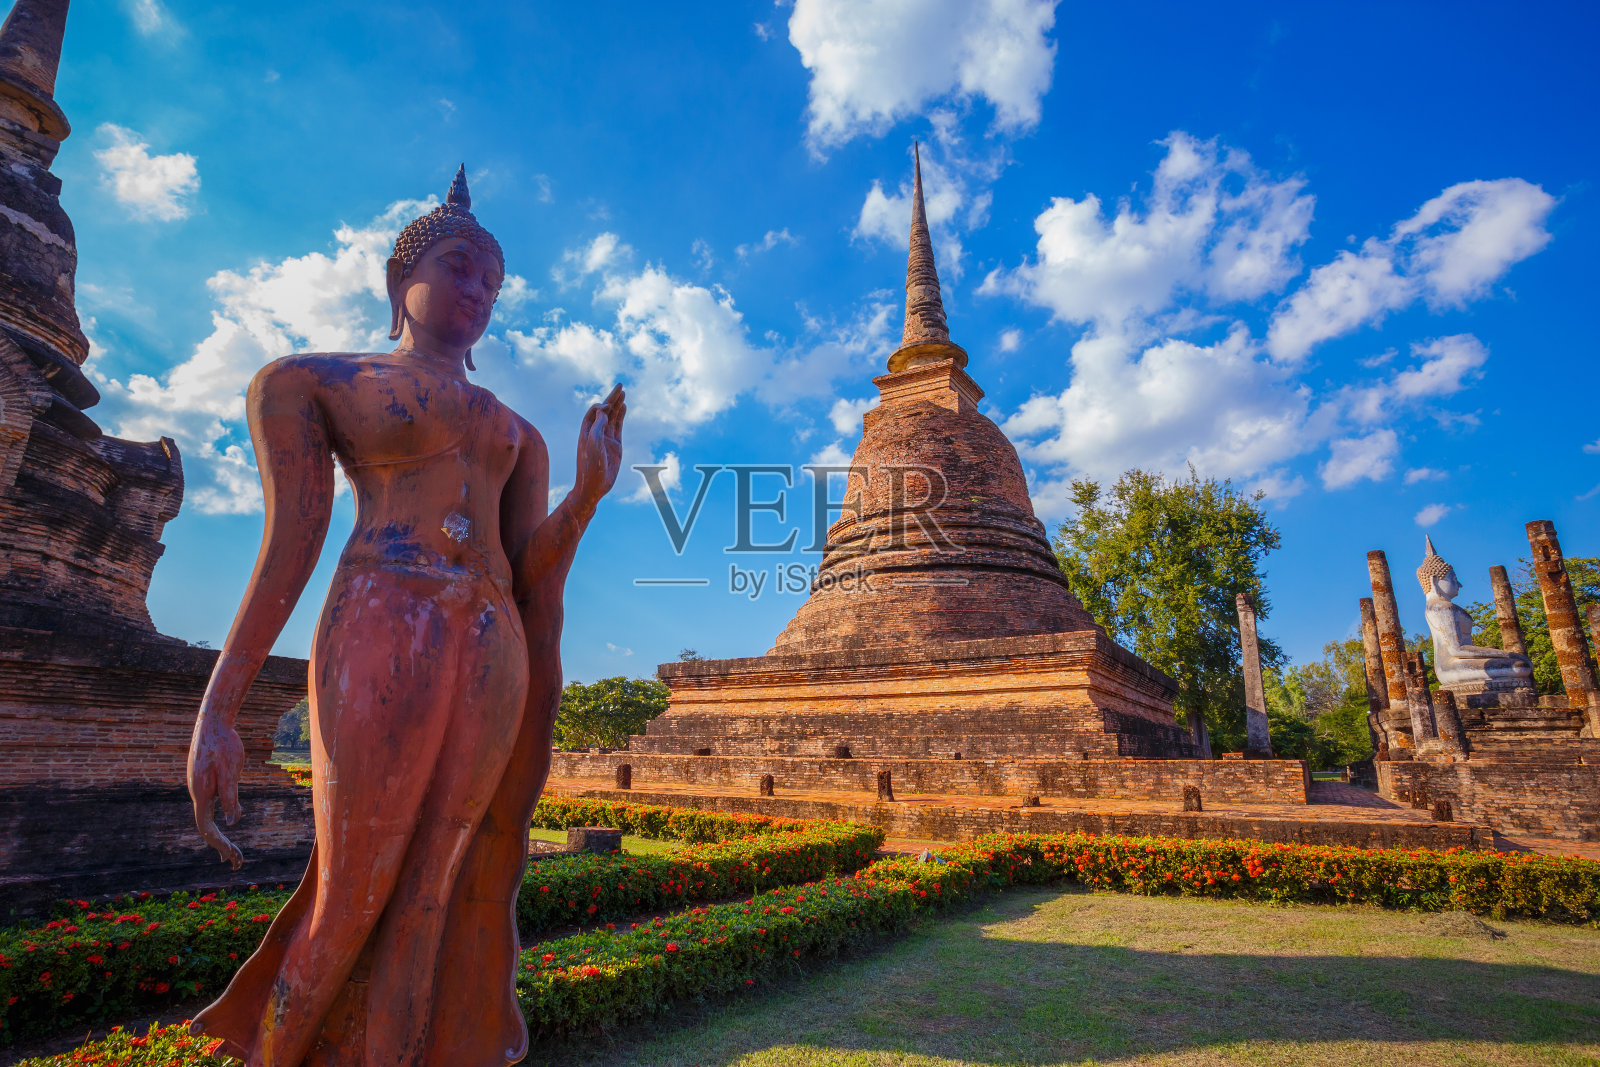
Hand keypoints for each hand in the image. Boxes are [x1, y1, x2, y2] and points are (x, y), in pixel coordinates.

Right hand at [188, 714, 245, 869]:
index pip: (207, 828)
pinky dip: (219, 816)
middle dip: (220, 845)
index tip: (233, 857)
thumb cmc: (224, 744)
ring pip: (208, 815)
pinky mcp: (204, 779)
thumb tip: (231, 822)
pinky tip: (231, 817)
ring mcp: (199, 786)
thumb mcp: (231, 771)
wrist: (213, 721)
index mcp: (201, 794)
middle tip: (237, 862)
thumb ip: (230, 796)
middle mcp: (197, 792)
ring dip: (220, 834)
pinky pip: (211, 803)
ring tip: (231, 851)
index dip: (220, 844)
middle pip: (206, 826)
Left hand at [573, 384, 625, 514]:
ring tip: (623, 393)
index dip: (601, 405)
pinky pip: (618, 427)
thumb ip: (597, 426)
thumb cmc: (590, 467)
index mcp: (586, 431)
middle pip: (604, 410)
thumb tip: (603, 410)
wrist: (594, 486)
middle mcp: (596, 432)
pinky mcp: (615, 445)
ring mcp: (606, 438)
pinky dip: (621, 416)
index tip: (608, 407)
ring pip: (612, 417)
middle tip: (620, 385)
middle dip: (612, 397)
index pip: (594, 411)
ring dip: (617, 405)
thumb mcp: (592, 445)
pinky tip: (624, 407)